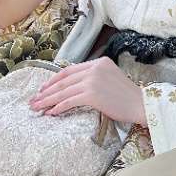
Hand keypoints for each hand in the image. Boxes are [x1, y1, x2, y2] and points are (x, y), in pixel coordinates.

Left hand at [29, 57, 146, 124]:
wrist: (141, 104)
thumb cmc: (127, 96)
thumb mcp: (110, 78)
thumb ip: (94, 77)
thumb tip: (72, 88)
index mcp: (99, 62)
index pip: (70, 70)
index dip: (54, 80)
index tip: (43, 89)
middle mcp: (95, 68)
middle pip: (64, 80)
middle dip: (47, 92)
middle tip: (34, 100)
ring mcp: (93, 80)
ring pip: (64, 91)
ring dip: (48, 101)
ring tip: (38, 108)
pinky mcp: (92, 94)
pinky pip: (70, 101)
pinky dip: (59, 107)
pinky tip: (52, 113)